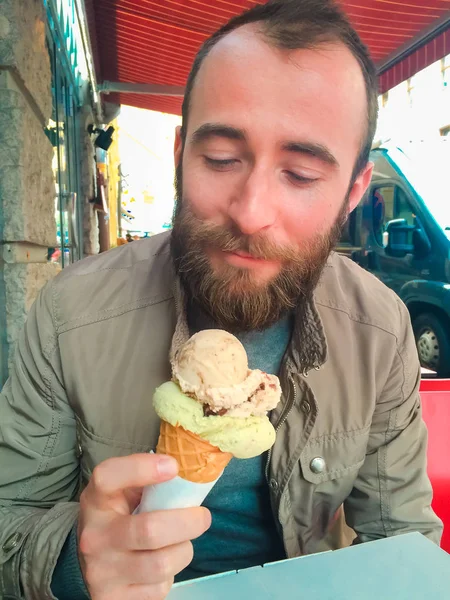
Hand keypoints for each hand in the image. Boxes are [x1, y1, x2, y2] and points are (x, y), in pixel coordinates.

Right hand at [78, 453, 210, 599]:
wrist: (83, 562)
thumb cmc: (115, 516)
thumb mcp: (121, 491)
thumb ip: (147, 479)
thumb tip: (188, 471)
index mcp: (96, 499)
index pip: (109, 477)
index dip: (142, 468)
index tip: (174, 467)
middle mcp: (95, 536)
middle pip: (150, 530)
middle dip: (188, 523)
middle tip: (202, 517)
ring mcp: (102, 572)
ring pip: (161, 565)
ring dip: (183, 551)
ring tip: (182, 543)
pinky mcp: (112, 599)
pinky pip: (157, 590)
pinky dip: (169, 576)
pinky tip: (163, 564)